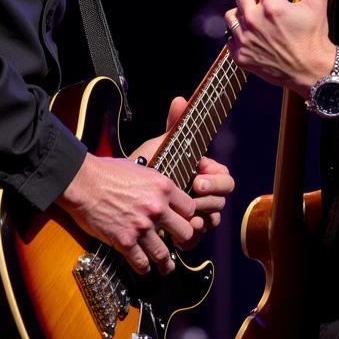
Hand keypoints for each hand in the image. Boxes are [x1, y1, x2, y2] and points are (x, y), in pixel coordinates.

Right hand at [58, 151, 195, 275]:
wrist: (83, 182)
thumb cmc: (108, 171)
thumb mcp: (140, 169)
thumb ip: (155, 185)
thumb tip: (161, 192)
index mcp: (163, 187)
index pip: (190, 208)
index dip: (188, 216)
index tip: (183, 221)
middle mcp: (157, 208)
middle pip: (185, 232)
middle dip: (183, 239)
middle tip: (178, 244)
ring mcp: (142, 227)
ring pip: (164, 254)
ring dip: (166, 263)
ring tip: (167, 268)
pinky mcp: (124, 241)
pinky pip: (141, 263)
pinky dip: (143, 268)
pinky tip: (144, 268)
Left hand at [131, 97, 235, 249]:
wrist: (115, 195)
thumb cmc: (139, 168)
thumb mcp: (156, 147)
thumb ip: (172, 126)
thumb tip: (180, 100)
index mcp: (200, 172)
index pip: (223, 175)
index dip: (215, 180)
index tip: (198, 180)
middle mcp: (201, 193)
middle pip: (222, 198)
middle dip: (210, 198)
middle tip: (193, 194)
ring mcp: (194, 214)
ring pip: (212, 219)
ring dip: (201, 218)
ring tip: (186, 218)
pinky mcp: (182, 233)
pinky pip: (196, 238)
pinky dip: (190, 237)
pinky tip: (178, 235)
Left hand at [226, 0, 335, 94]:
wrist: (312, 72)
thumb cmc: (315, 37)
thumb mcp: (319, 5)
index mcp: (273, 6)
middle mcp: (255, 21)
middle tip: (267, 4)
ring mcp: (245, 39)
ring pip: (232, 14)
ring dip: (243, 13)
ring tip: (257, 19)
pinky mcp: (240, 55)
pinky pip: (230, 36)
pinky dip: (239, 34)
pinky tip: (255, 36)